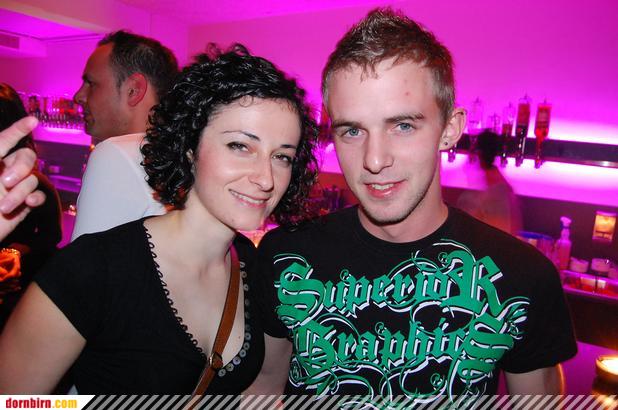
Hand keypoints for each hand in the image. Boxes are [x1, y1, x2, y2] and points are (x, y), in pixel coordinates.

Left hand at [0, 117, 45, 239]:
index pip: (5, 140)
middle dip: (20, 167)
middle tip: (6, 182)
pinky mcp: (25, 205)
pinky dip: (34, 199)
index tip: (33, 120)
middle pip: (27, 157)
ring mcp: (16, 188)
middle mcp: (4, 172)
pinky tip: (27, 205)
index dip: (19, 129)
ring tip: (3, 206)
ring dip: (19, 192)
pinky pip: (39, 195)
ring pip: (32, 179)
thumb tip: (3, 145)